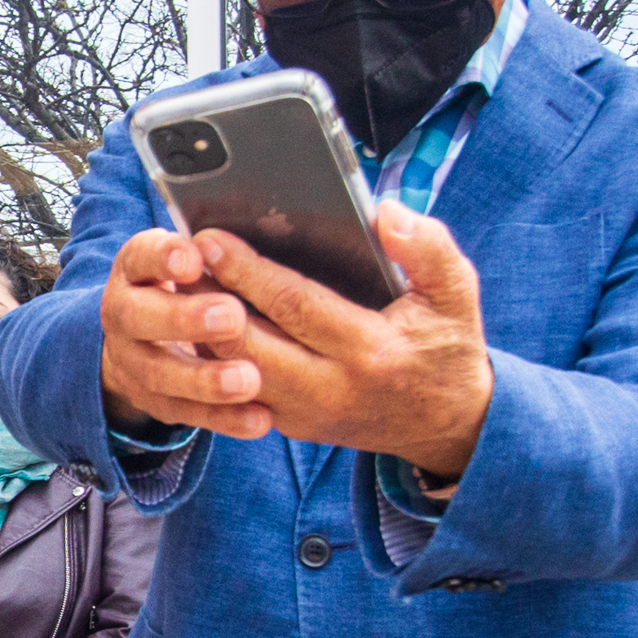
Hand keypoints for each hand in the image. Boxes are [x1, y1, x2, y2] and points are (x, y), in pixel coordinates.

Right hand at [98, 228, 277, 440]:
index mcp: (134, 271)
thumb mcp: (186, 261)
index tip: (193, 260)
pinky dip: (222, 418)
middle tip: (232, 318)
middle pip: (138, 318)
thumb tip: (237, 244)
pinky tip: (258, 419)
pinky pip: (183, 413)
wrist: (139, 339)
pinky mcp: (151, 401)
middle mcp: (122, 314)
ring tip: (249, 380)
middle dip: (183, 319)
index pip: (139, 257)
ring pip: (157, 373)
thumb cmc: (183, 287)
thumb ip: (209, 254)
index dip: (163, 258)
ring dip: (203, 379)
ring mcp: (131, 361)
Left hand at [193, 204, 494, 476]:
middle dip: (209, 299)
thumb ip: (428, 249)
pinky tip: (199, 321)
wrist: (446, 423)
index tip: (213, 239)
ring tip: (183, 283)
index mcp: (370, 351)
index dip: (247, 272)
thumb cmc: (447, 347)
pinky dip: (214, 358)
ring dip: (201, 330)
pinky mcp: (291, 424)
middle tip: (180, 257)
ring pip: (232, 373)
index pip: (293, 305)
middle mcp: (330, 389)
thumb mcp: (456, 293)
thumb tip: (384, 212)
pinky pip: (237, 390)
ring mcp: (305, 414)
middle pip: (248, 344)